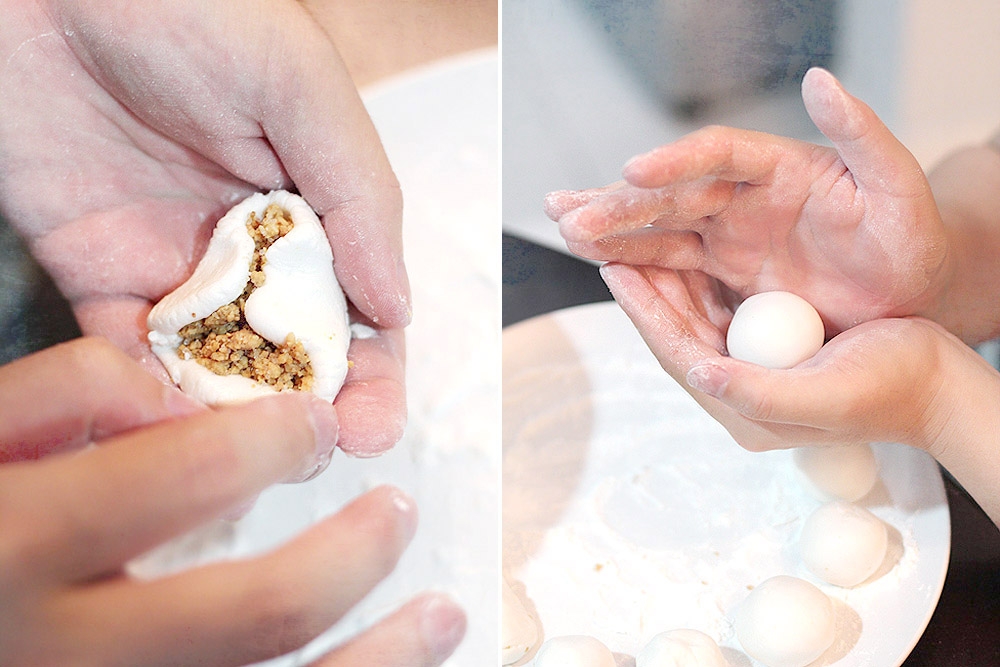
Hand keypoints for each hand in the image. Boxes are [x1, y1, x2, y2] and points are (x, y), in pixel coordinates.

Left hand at [0, 0, 407, 453]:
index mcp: (313, 203)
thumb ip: (361, 196)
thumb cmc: (191, 7)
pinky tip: (168, 422)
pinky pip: (127, 351)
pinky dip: (147, 392)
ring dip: (236, 418)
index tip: (374, 422)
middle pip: (296, 350)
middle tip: (321, 450)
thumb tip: (398, 305)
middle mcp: (252, 245)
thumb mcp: (301, 86)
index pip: (360, 305)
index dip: (374, 370)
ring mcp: (177, 264)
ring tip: (247, 454)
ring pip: (217, 366)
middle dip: (314, 409)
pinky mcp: (99, 271)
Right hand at [0, 338, 464, 665]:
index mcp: (14, 550)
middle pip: (250, 615)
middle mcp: (64, 654)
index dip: (269, 438)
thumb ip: (63, 393)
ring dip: (384, 659)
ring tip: (444, 611)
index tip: (313, 421)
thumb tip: (184, 397)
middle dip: (349, 554)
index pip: (177, 478)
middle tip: (394, 510)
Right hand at [545, 68, 950, 336]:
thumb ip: (863, 132)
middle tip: (568, 211)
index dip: (676, 160)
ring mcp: (729, 234)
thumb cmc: (911, 241)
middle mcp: (744, 196)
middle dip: (619, 203)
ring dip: (610, 231)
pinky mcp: (722, 270)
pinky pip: (669, 266)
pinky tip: (596, 260)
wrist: (907, 296)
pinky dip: (630, 264)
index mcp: (780, 166)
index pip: (718, 154)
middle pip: (672, 193)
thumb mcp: (900, 185)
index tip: (634, 171)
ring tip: (564, 228)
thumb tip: (820, 80)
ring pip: (659, 229)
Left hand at [602, 262, 999, 522]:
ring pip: (693, 319)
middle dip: (644, 291)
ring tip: (634, 243)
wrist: (937, 384)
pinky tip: (684, 252)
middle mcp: (739, 392)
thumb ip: (760, 393)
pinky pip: (720, 311)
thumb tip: (701, 374)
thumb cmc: (893, 388)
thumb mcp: (827, 394)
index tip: (615, 268)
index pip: (677, 354)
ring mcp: (752, 370)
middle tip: (612, 246)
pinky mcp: (767, 350)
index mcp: (746, 412)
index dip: (645, 312)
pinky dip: (699, 281)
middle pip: (676, 334)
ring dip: (665, 282)